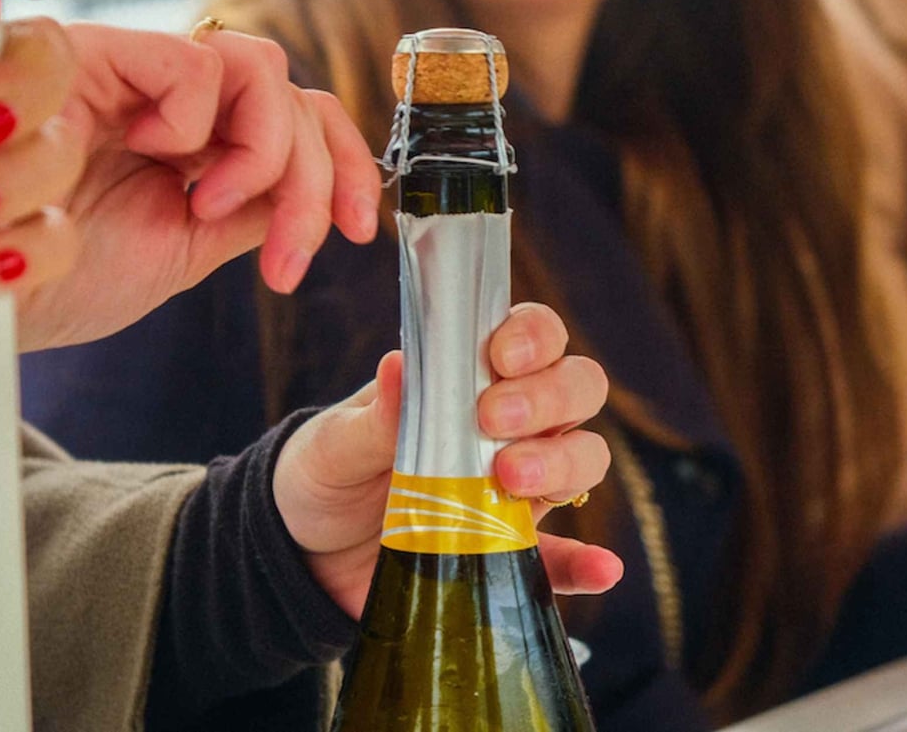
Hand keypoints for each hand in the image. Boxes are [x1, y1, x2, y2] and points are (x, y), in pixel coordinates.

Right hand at [15, 24, 383, 350]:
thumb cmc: (53, 283)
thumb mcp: (181, 252)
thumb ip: (249, 210)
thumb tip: (325, 193)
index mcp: (189, 144)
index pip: (293, 118)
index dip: (342, 167)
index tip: (359, 231)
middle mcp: (161, 99)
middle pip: (286, 90)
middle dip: (313, 176)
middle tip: (283, 254)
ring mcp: (123, 71)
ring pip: (256, 64)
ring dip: (263, 150)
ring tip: (207, 207)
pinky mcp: (78, 51)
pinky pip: (189, 56)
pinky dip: (197, 114)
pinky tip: (162, 162)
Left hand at [271, 303, 623, 617]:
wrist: (305, 552)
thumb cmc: (326, 473)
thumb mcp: (335, 443)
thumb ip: (373, 414)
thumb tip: (399, 365)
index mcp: (468, 379)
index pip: (532, 336)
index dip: (533, 336)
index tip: (501, 357)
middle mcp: (510, 424)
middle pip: (575, 389)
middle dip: (550, 397)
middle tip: (495, 420)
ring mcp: (519, 487)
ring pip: (583, 457)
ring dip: (564, 462)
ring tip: (510, 479)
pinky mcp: (513, 553)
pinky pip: (566, 559)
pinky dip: (588, 565)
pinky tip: (601, 569)